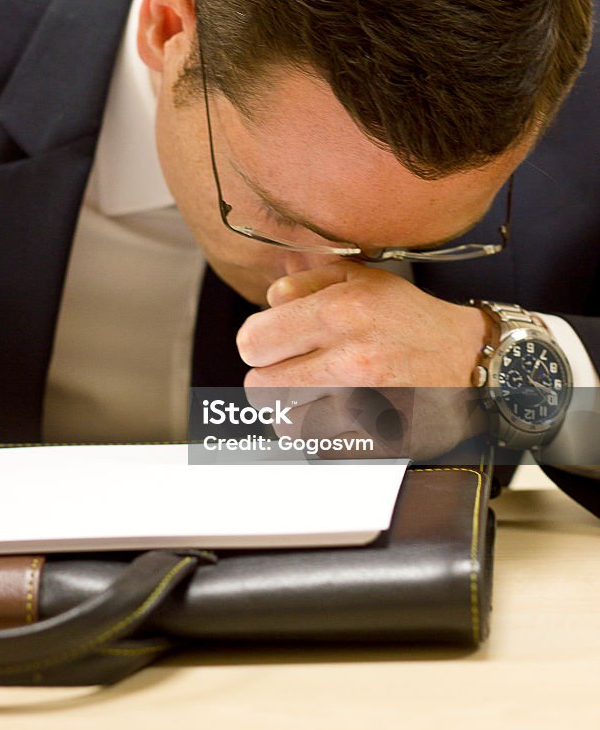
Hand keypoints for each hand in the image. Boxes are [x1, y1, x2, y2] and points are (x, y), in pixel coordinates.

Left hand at [236, 262, 491, 460]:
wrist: (477, 364)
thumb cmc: (415, 322)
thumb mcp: (365, 280)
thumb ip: (308, 283)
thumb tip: (269, 301)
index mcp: (340, 312)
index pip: (252, 342)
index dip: (260, 344)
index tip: (275, 346)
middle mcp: (350, 360)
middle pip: (259, 387)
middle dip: (272, 379)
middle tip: (296, 373)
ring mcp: (364, 407)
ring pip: (284, 423)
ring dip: (294, 411)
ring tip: (318, 396)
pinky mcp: (377, 443)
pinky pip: (318, 448)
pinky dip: (323, 436)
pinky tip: (342, 417)